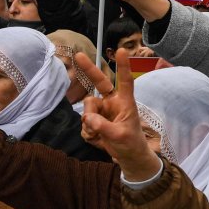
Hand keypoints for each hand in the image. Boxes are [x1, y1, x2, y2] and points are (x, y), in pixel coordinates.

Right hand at [78, 50, 161, 179]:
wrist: (127, 158)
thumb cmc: (131, 143)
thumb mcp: (120, 136)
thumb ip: (104, 127)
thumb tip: (88, 119)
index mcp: (125, 102)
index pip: (125, 81)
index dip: (123, 66)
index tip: (122, 50)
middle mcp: (112, 102)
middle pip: (98, 83)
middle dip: (88, 69)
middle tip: (78, 55)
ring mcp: (101, 111)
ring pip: (86, 109)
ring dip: (89, 123)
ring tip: (99, 135)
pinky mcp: (93, 122)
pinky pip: (83, 123)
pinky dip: (87, 133)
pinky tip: (96, 139)